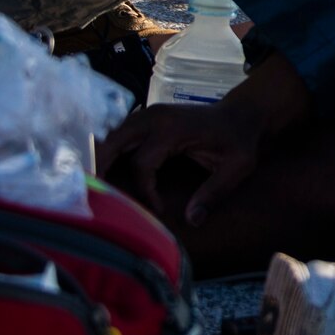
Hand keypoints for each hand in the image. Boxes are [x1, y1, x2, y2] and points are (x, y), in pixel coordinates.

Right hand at [97, 96, 263, 222]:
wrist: (242, 114)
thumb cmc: (239, 141)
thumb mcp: (237, 167)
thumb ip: (214, 193)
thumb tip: (193, 220)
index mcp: (173, 129)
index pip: (142, 163)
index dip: (144, 190)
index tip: (158, 209)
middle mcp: (155, 117)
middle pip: (113, 142)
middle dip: (100, 168)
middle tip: (92, 196)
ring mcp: (149, 114)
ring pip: (112, 135)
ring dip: (101, 158)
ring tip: (94, 184)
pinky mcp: (148, 117)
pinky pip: (120, 133)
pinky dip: (110, 149)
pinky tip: (105, 169)